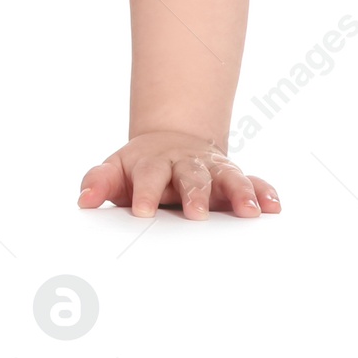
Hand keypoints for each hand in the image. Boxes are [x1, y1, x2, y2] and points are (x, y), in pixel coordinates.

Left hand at [76, 130, 279, 219]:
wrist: (170, 142)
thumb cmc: (140, 167)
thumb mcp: (116, 170)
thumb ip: (99, 182)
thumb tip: (83, 200)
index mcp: (153, 162)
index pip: (148, 176)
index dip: (144, 192)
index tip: (141, 211)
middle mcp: (185, 164)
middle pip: (191, 175)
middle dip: (194, 194)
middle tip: (196, 214)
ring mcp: (212, 169)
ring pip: (228, 176)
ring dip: (238, 192)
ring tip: (248, 211)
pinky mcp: (233, 177)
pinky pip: (253, 181)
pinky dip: (264, 192)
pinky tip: (273, 207)